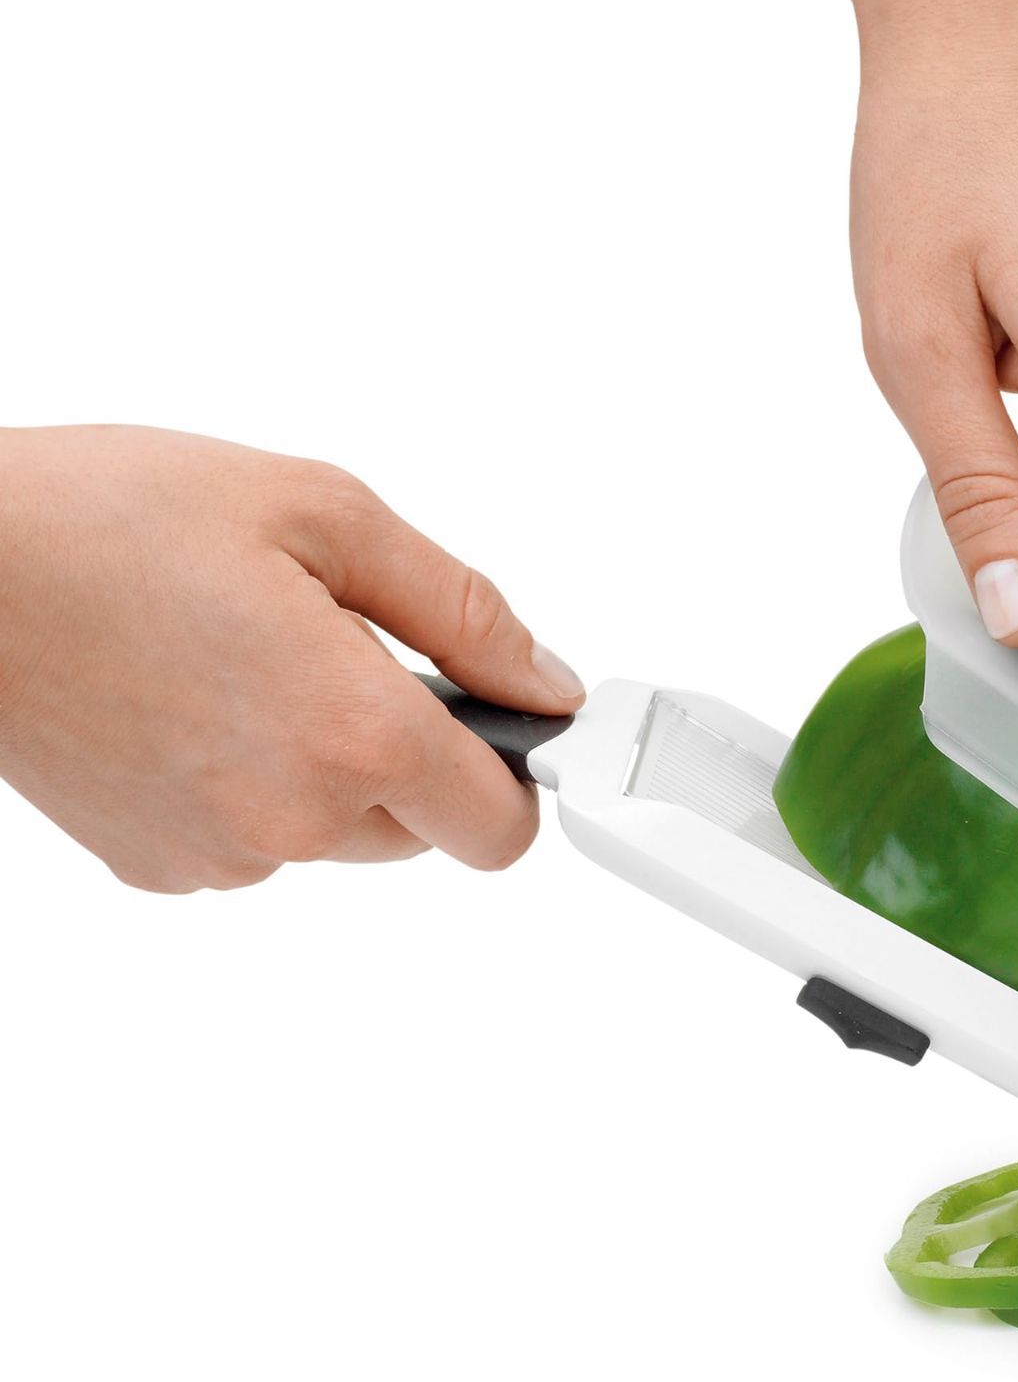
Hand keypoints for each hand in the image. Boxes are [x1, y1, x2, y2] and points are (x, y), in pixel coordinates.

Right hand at [0, 425, 583, 891]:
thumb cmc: (110, 519)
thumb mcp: (325, 514)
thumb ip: (463, 612)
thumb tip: (543, 684)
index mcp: (353, 733)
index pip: (502, 829)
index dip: (513, 774)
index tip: (497, 725)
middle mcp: (293, 819)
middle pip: (423, 830)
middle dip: (409, 753)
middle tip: (338, 655)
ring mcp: (221, 856)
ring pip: (340, 837)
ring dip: (329, 770)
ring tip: (250, 669)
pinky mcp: (161, 867)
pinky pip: (258, 844)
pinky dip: (254, 788)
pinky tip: (199, 707)